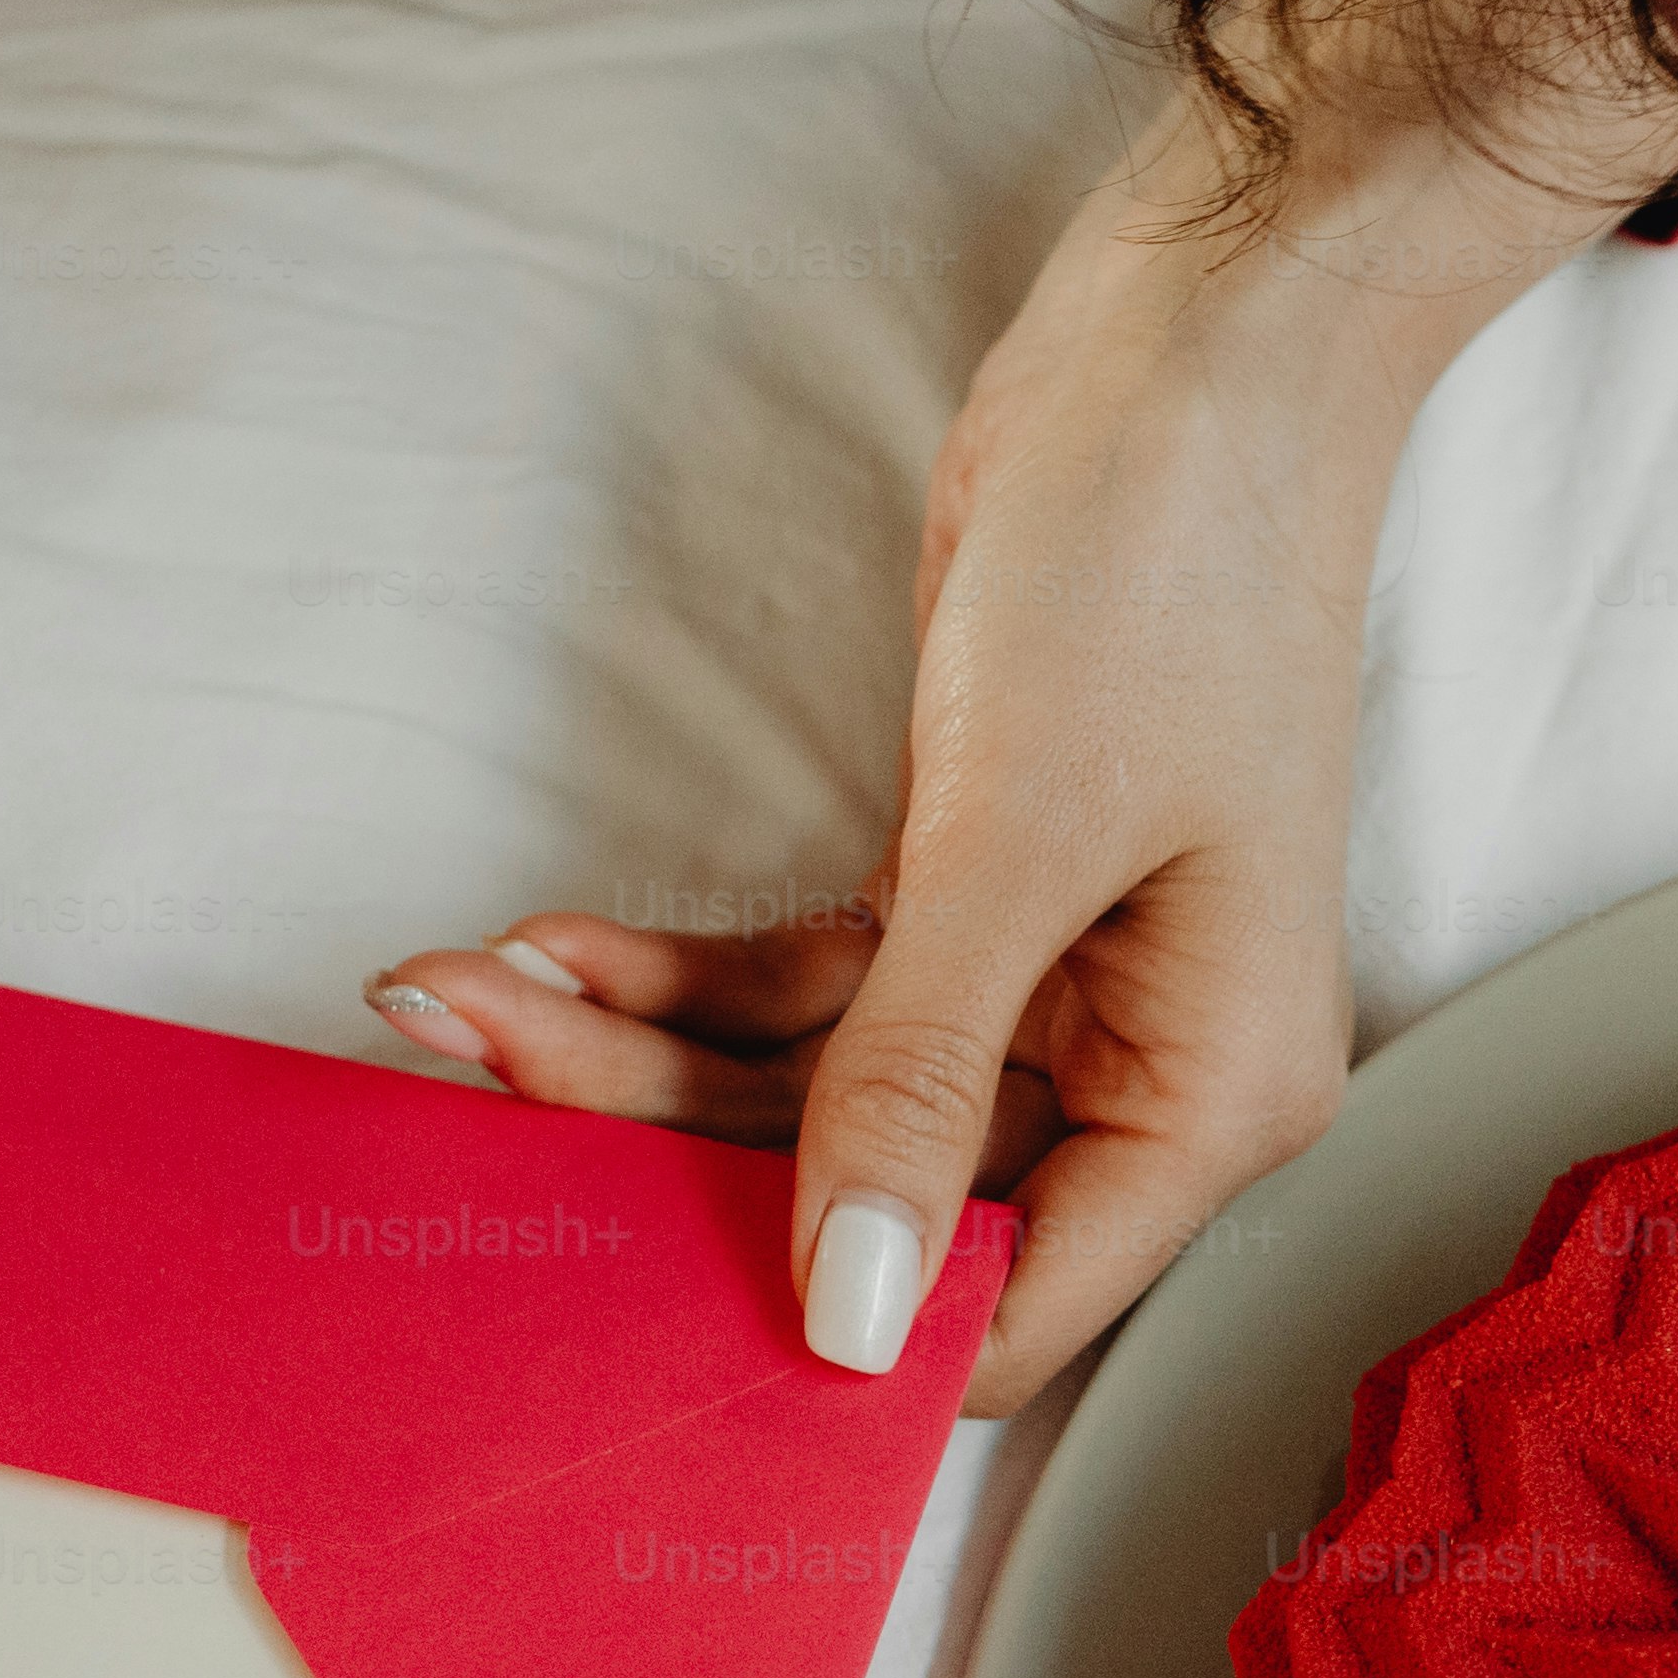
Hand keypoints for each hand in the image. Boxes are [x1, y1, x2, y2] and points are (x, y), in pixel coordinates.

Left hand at [372, 0, 1677, 1413]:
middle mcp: (1136, 1072)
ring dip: (636, 1053)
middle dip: (667, 1149)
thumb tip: (856, 1318)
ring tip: (469, 985)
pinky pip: (801, 996)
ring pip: (811, 1098)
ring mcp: (1046, 987)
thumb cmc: (1169, 567)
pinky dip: (680, 977)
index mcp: (1209, 1100)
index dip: (828, 1330)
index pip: (1008, 1314)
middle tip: (477, 1060)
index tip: (631, 1304)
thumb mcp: (1025, 840)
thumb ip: (918, 1086)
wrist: (1194, 347)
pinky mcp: (966, 899)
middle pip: (877, 1205)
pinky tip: (556, 942)